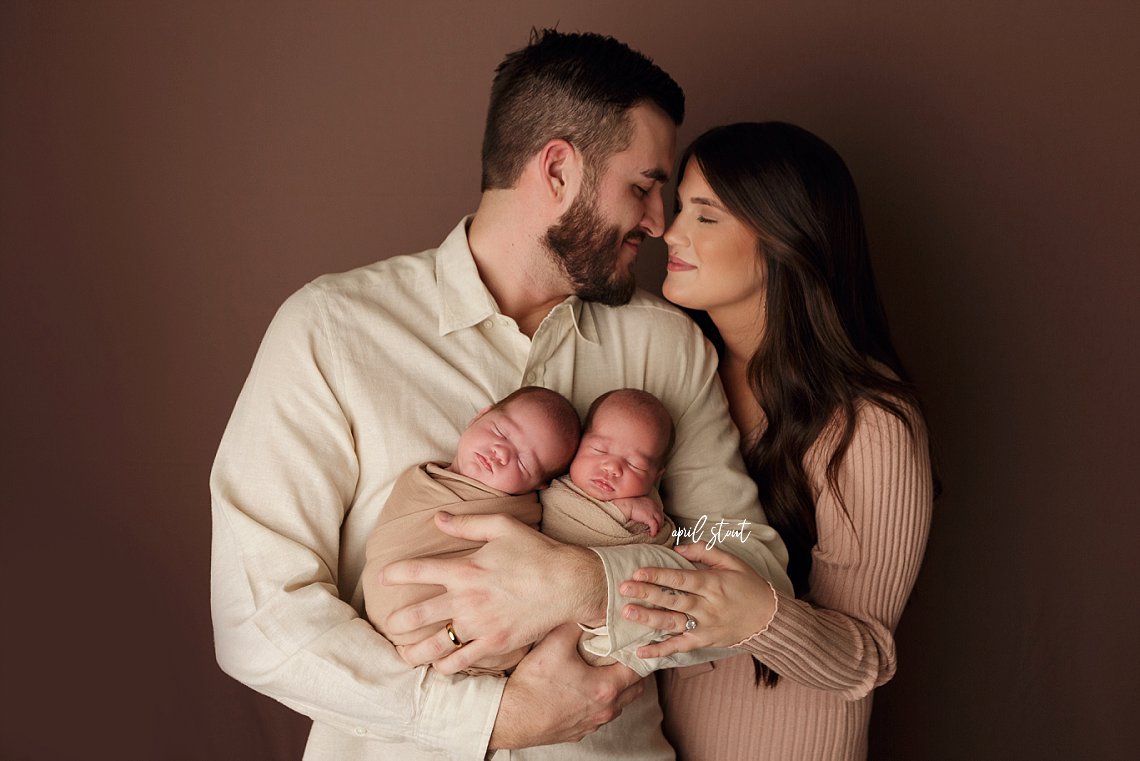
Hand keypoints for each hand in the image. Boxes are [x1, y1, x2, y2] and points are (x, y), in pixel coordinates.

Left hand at [381, 512, 604, 673]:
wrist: (568, 583)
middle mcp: (467, 599)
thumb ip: (467, 523)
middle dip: (398, 622)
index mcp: (465, 568)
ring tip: (404, 656)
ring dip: (414, 653)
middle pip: (418, 615)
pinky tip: (440, 667)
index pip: (418, 570)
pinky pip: (462, 661)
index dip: (396, 574)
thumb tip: (438, 518)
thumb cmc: (537, 552)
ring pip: (436, 645)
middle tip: (389, 626)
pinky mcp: (495, 644)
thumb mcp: (502, 526)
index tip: (382, 577)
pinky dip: (447, 667)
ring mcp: (480, 625)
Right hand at [490, 624, 643, 748]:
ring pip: (618, 704)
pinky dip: (599, 701)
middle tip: (622, 653)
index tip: (634, 641)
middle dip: (632, 670)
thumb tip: (588, 609)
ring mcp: (593, 723)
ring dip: (617, 687)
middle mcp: (605, 709)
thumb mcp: (555, 643)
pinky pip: (598, 715)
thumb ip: (576, 624)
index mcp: (606, 687)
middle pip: (635, 688)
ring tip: (603, 670)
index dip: (638, 652)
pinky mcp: (578, 731)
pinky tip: (583, 690)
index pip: (638, 668)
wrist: (511, 717)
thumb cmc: (534, 683)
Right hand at [612, 496, 664, 536]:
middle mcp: (654, 505)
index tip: (656, 521)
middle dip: (659, 523)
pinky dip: (654, 531)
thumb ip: (642, 507)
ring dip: (658, 528)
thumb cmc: (628, 504)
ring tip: (655, 532)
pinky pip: (655, 526)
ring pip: (659, 521)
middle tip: (657, 529)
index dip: (658, 516)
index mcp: (650, 501)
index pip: (658, 509)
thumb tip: (641, 513)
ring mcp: (653, 511)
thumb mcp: (638, 503)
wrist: (625, 506)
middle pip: (660, 515)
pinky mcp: (650, 517)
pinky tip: (652, 534)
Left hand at [619, 541, 777, 656]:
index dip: (658, 575)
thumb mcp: (732, 562)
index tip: (638, 572)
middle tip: (623, 589)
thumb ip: (705, 551)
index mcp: (712, 584)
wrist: (769, 619)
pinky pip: (679, 647)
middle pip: (672, 600)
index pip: (680, 579)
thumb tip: (677, 548)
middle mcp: (707, 606)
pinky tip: (640, 651)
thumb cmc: (749, 586)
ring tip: (627, 613)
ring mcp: (705, 626)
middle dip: (646, 594)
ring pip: (672, 623)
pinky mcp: (705, 641)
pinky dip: (660, 650)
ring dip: (648, 619)